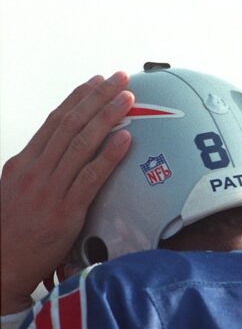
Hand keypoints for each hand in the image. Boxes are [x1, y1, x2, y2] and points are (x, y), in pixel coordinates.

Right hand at [1, 72, 133, 313]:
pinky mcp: (66, 211)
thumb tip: (61, 146)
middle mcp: (35, 170)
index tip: (96, 81)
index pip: (54, 120)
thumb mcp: (16, 188)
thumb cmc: (13, 229)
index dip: (78, 98)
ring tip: (127, 99)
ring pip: (81, 143)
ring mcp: (50, 189)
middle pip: (71, 124)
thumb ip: (39, 166)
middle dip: (98, 97)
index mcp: (23, 162)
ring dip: (107, 117)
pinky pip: (91, 177)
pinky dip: (109, 155)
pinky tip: (125, 139)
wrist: (1, 265)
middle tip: (120, 79)